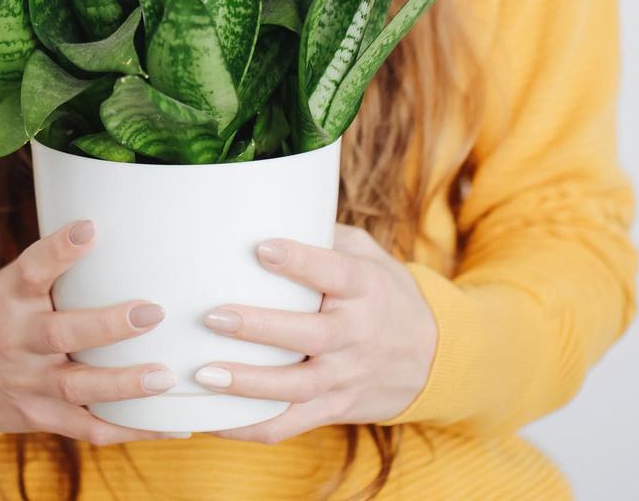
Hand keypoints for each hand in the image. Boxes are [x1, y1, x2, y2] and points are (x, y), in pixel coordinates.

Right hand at [0, 219, 180, 443]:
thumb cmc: (0, 314)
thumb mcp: (12, 283)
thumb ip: (55, 266)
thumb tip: (116, 227)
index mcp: (11, 297)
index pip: (32, 268)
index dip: (59, 249)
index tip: (89, 229)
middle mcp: (17, 340)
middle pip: (59, 334)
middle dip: (107, 326)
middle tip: (152, 313)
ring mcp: (28, 383)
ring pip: (77, 387)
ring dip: (123, 385)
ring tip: (164, 377)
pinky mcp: (41, 416)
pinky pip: (88, 428)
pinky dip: (129, 428)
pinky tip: (167, 423)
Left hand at [196, 224, 437, 443]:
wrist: (435, 356)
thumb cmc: (384, 292)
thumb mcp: (367, 255)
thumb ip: (324, 238)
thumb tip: (264, 210)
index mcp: (366, 288)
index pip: (335, 273)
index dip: (300, 262)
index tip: (262, 248)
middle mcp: (357, 334)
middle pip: (310, 335)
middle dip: (260, 328)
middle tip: (213, 316)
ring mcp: (346, 377)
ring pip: (296, 387)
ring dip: (248, 384)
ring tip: (204, 373)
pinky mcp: (335, 408)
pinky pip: (291, 425)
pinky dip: (251, 427)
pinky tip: (211, 420)